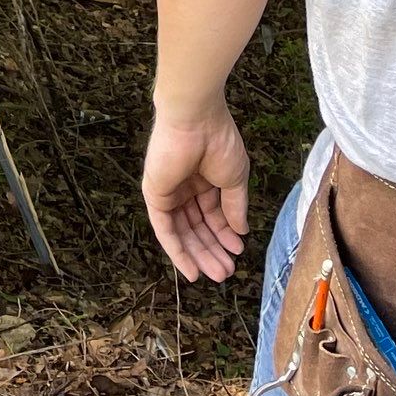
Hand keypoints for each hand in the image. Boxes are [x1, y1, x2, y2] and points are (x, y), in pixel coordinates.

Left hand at [143, 102, 251, 282]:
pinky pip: (165, 230)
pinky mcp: (155, 196)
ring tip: (218, 275)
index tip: (238, 252)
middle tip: (227, 273)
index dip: (224, 236)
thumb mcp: (234, 179)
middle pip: (197, 228)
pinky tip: (191, 270)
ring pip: (183, 233)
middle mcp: (184, 188)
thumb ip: (234, 207)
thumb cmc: (219, 141)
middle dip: (212, 251)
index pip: (212, 215)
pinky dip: (178, 252)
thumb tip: (241, 231)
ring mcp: (168, 193)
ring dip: (198, 256)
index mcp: (204, 180)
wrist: (196, 120)